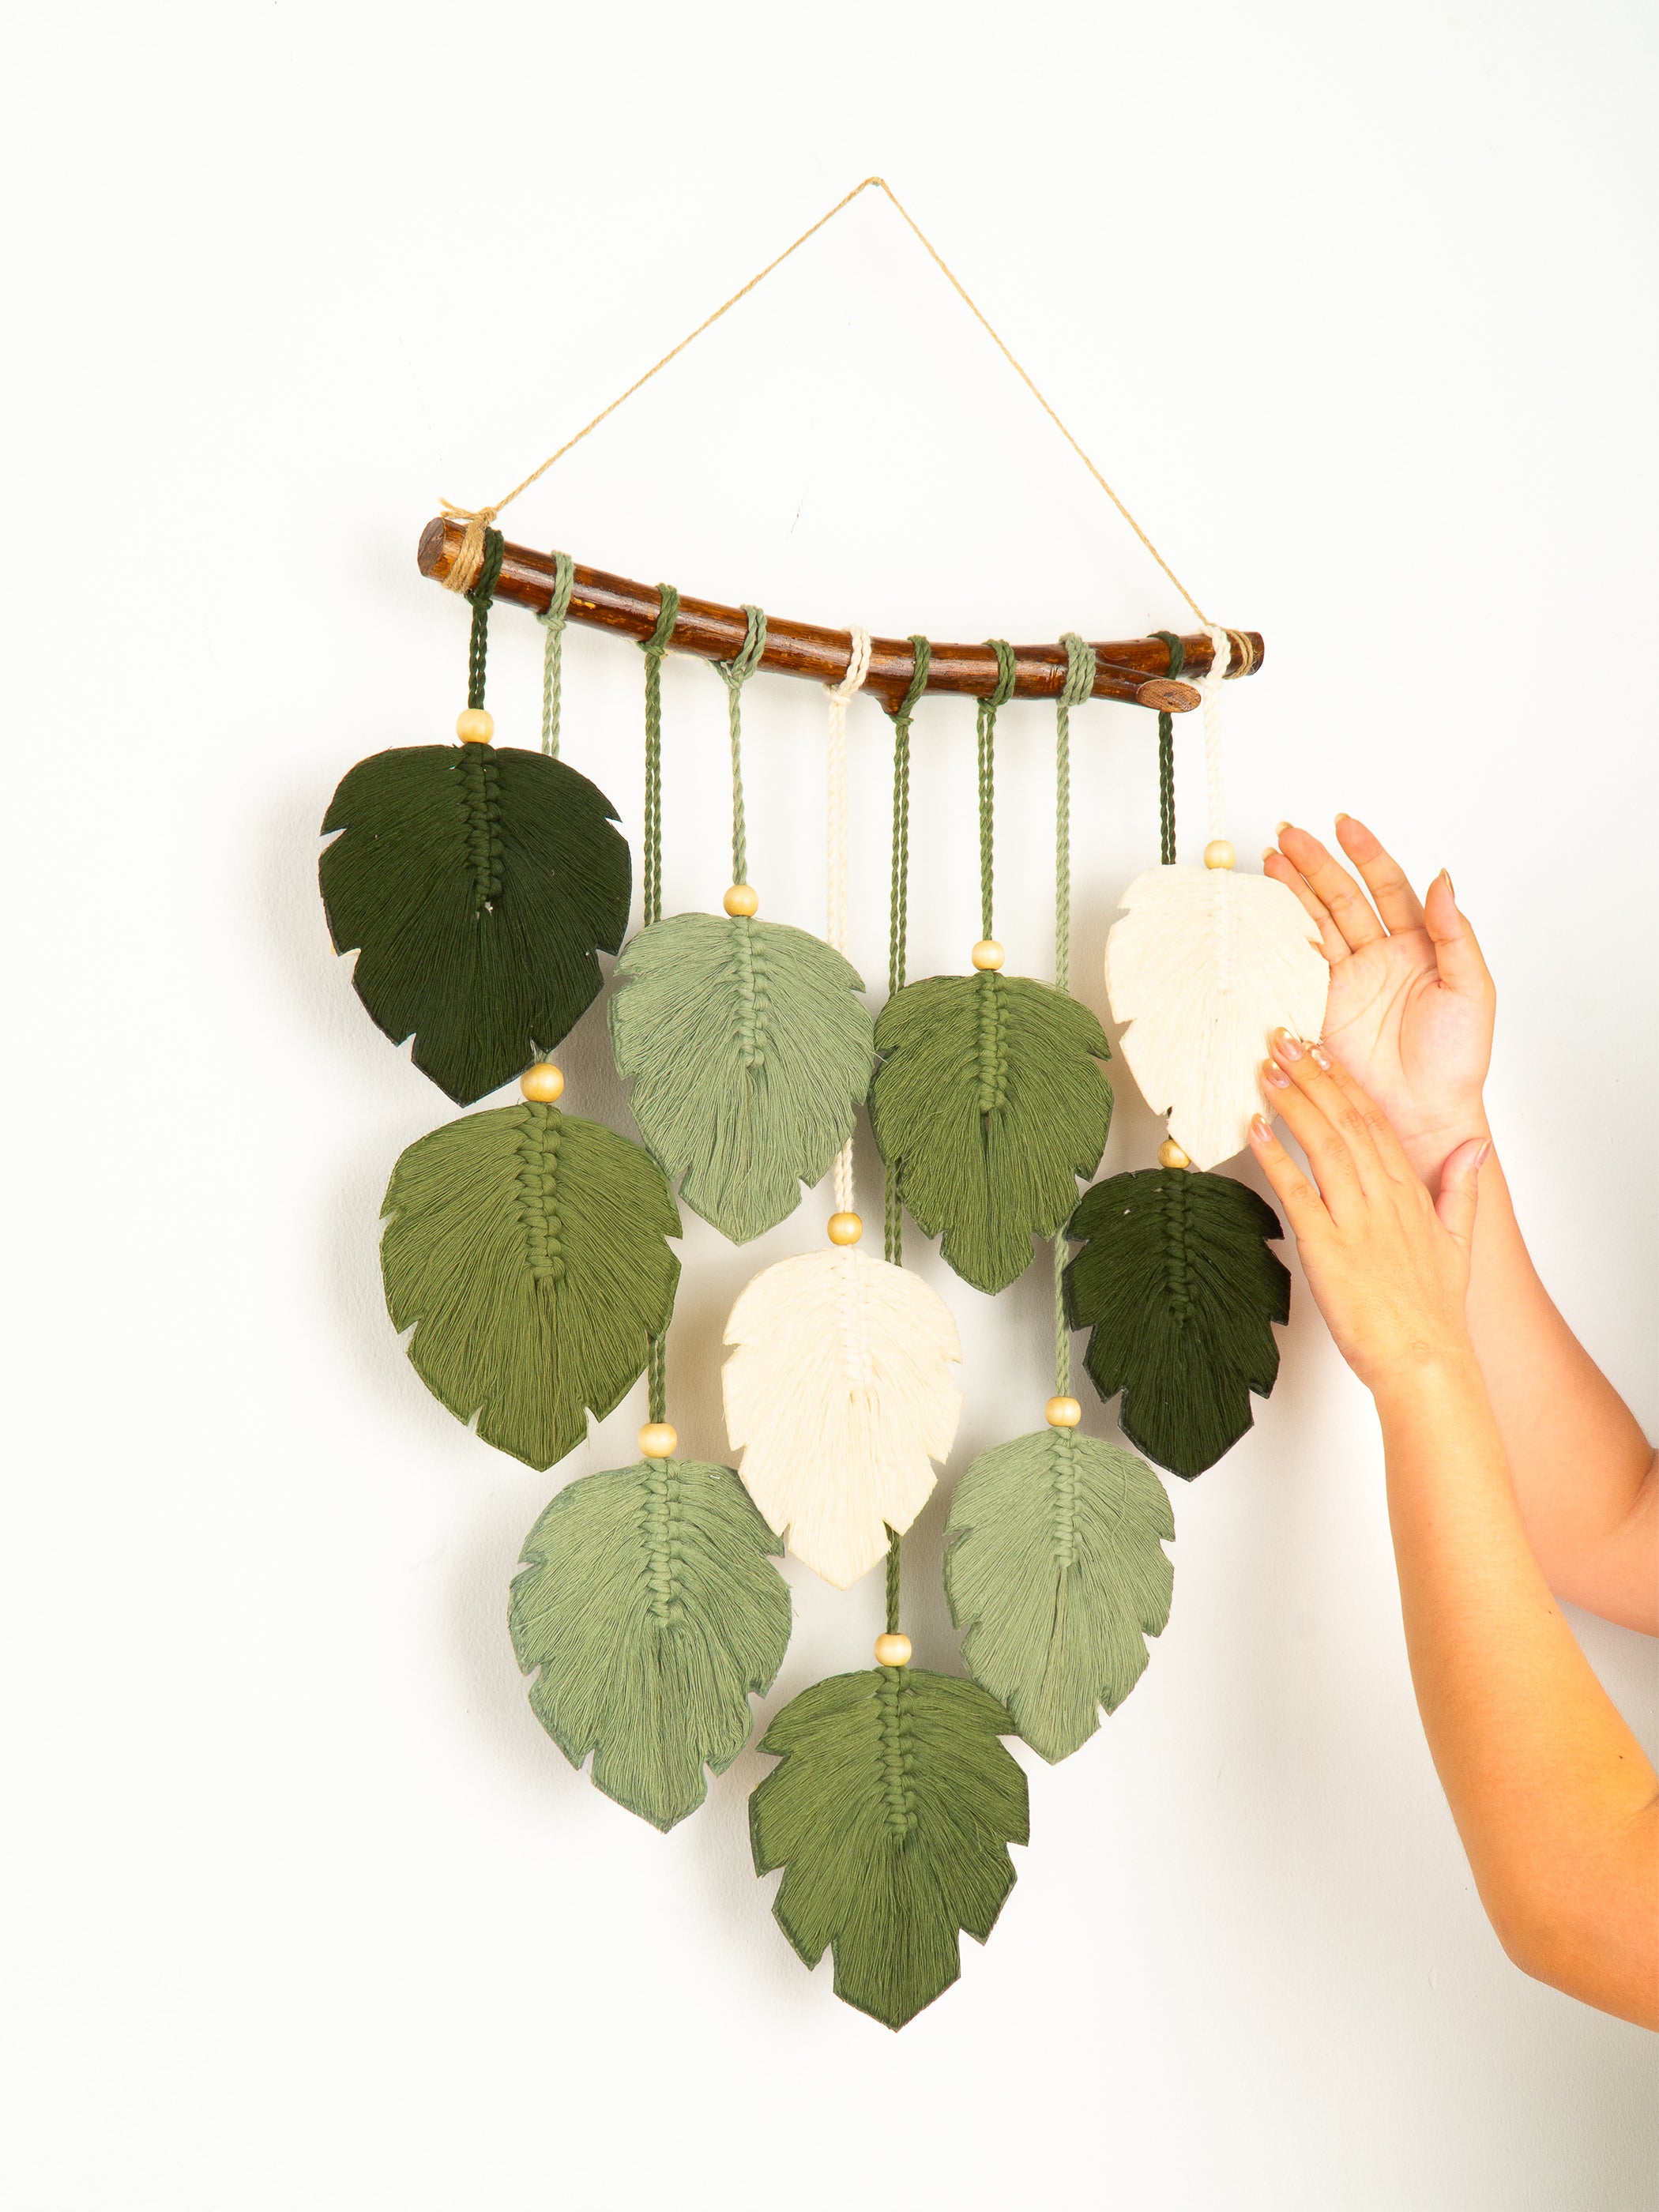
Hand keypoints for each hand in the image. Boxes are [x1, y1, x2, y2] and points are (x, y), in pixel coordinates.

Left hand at [1247, 1031, 1489, 1394]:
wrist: (1425, 1360)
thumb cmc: (1434, 1311)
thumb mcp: (1459, 1243)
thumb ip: (1461, 1189)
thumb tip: (1476, 1146)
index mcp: (1409, 1195)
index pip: (1374, 1122)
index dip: (1345, 1082)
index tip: (1321, 1050)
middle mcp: (1383, 1199)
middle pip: (1347, 1120)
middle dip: (1313, 1075)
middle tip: (1281, 1039)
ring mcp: (1355, 1220)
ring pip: (1324, 1144)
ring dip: (1293, 1101)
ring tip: (1267, 1067)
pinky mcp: (1327, 1247)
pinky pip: (1297, 1190)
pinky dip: (1274, 1154)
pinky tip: (1253, 1127)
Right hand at [1265, 818, 1493, 1179]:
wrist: (1423, 1113)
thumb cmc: (1457, 1060)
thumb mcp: (1472, 988)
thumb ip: (1454, 932)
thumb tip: (1442, 880)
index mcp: (1420, 944)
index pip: (1388, 885)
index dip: (1366, 854)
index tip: (1344, 826)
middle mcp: (1381, 955)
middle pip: (1344, 895)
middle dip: (1316, 863)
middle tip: (1289, 835)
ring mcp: (1349, 978)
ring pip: (1318, 920)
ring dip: (1293, 888)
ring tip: (1270, 858)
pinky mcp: (1322, 1004)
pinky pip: (1299, 961)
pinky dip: (1281, 933)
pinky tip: (1266, 909)